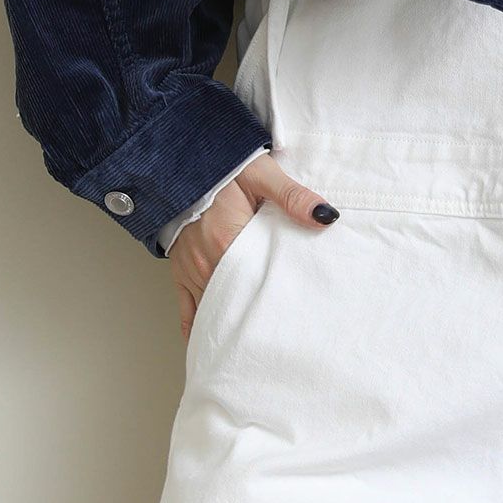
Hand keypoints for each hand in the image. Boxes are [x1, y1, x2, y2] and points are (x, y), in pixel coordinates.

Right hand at [169, 153, 340, 344]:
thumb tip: (325, 216)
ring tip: (257, 340)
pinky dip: (202, 327)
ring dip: (235, 319)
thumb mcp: (261, 174)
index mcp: (229, 241)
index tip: (297, 312)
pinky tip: (217, 342)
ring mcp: (192, 270)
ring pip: (216, 307)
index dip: (278, 296)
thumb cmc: (221, 167)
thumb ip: (292, 196)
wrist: (177, 161)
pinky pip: (188, 310)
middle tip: (283, 333)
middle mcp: (207, 262)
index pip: (260, 280)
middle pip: (239, 298)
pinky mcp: (180, 272)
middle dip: (259, 313)